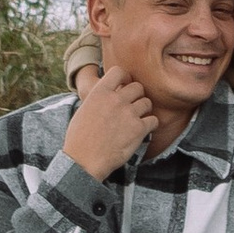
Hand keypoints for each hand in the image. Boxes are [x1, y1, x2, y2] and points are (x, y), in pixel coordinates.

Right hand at [61, 64, 160, 179]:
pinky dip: (150, 125)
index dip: (125, 77)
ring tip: (137, 119)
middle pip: (137, 87)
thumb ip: (99, 99)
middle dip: (137, 96)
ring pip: (147, 102)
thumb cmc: (80, 139)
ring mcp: (129, 113)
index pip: (119, 71)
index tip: (125, 85)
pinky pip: (153, 120)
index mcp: (100, 92)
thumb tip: (110, 94)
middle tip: (132, 106)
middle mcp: (116, 99)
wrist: (84, 161)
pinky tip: (143, 130)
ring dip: (144, 110)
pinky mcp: (138, 129)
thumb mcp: (84, 110)